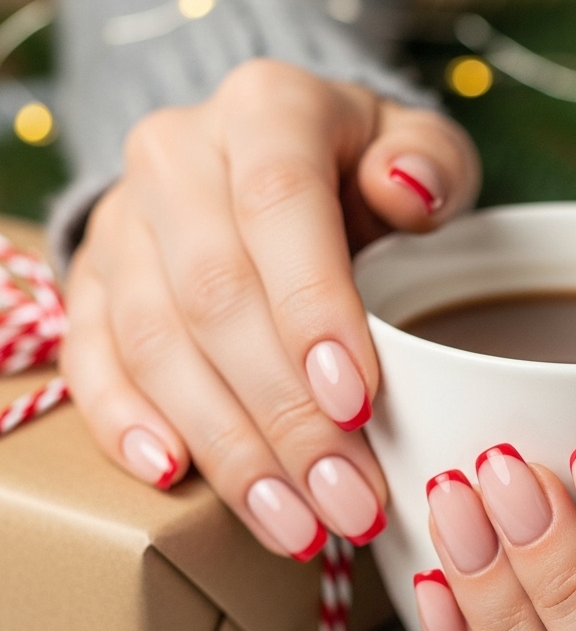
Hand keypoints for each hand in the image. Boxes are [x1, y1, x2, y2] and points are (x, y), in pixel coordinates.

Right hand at [60, 59, 478, 558]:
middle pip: (214, 294)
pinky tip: (176, 477)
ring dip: (227, 446)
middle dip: (284, 414)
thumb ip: (429, 163)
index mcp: (266, 109)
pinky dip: (128, 424)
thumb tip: (408, 194)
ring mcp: (126, 223)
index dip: (312, 307)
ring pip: (154, 343)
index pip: (278, 204)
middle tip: (347, 499)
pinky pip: (92, 358)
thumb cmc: (363, 171)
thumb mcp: (418, 149)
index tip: (357, 402)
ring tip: (294, 522)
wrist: (275, 164)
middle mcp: (179, 157)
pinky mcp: (93, 282)